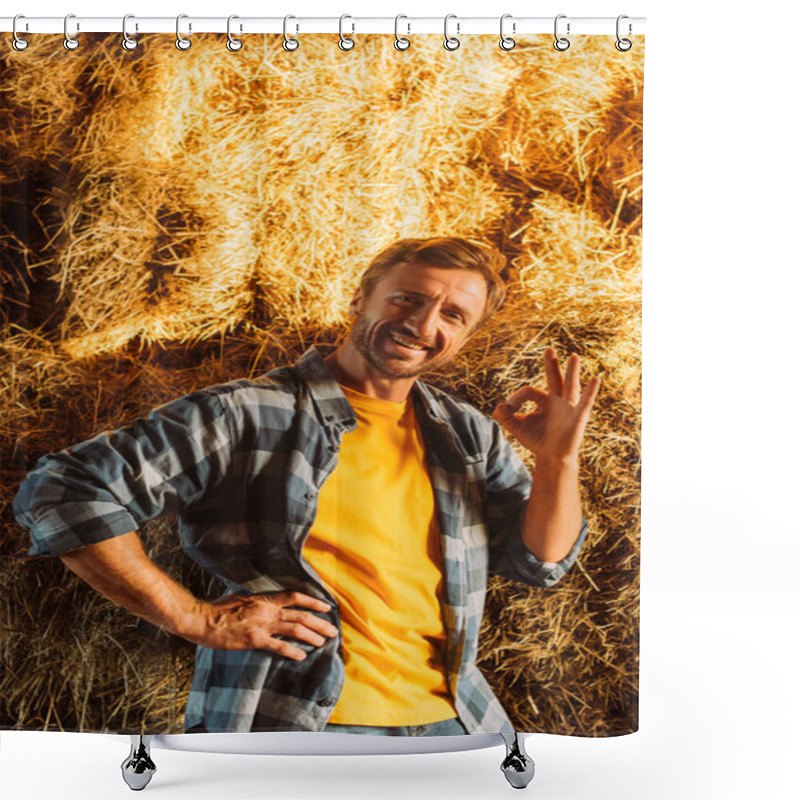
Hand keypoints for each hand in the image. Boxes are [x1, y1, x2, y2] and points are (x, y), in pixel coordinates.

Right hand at [181, 591, 338, 658]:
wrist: (202, 619)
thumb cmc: (218, 609)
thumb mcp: (242, 598)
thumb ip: (257, 601)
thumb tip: (267, 602)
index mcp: (264, 599)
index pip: (295, 597)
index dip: (313, 601)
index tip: (327, 606)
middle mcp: (267, 611)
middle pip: (300, 615)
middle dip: (319, 623)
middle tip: (332, 630)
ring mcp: (261, 625)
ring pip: (294, 629)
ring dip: (312, 636)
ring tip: (323, 642)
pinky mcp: (254, 640)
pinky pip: (278, 646)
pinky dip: (292, 651)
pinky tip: (302, 656)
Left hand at [492, 347, 599, 461]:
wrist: (551, 459)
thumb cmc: (537, 441)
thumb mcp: (517, 428)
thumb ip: (505, 417)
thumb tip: (497, 408)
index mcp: (544, 400)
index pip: (529, 390)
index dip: (516, 398)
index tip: (507, 409)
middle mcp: (558, 401)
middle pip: (554, 378)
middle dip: (551, 365)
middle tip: (548, 349)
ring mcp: (569, 408)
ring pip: (570, 386)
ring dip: (571, 372)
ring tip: (573, 357)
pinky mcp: (578, 418)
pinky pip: (585, 403)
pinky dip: (590, 392)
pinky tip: (595, 380)